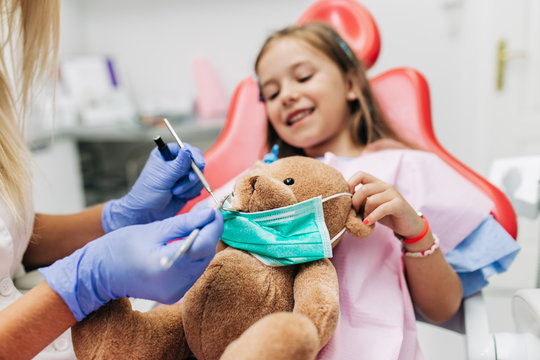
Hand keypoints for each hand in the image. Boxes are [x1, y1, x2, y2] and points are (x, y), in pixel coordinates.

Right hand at [39, 208, 222, 320]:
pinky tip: (186, 244)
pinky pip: (193, 272)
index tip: (214, 211)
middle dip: (209, 234)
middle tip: (206, 215)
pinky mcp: (174, 295)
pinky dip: (194, 256)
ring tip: (195, 227)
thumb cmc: (121, 247)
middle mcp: (174, 284)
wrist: (99, 274)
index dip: (214, 226)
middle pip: (205, 254)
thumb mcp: (154, 229)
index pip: (204, 244)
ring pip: (201, 263)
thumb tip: (210, 213)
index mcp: (167, 265)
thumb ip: (185, 222)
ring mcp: (175, 292)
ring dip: (203, 244)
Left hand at [102, 142, 205, 232]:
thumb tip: (187, 150)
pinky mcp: (188, 187)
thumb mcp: (163, 177)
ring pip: (199, 176)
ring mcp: (182, 176)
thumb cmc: (147, 193)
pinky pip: (198, 187)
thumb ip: (178, 165)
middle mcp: (175, 163)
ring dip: (190, 186)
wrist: (146, 213)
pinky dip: (191, 193)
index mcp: (166, 155)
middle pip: (196, 162)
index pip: (185, 148)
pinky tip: (179, 196)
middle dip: (192, 175)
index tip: (199, 165)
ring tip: (175, 192)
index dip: (194, 156)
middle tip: (186, 182)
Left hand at [348, 171, 424, 238]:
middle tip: (355, 213)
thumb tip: (344, 200)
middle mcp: (385, 185)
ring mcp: (393, 194)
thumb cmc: (387, 216)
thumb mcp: (371, 207)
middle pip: (364, 189)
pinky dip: (372, 217)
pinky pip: (382, 208)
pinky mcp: (399, 204)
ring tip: (364, 220)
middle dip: (355, 203)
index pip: (360, 174)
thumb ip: (361, 201)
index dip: (350, 184)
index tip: (347, 198)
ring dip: (364, 212)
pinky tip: (367, 223)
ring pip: (371, 200)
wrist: (409, 226)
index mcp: (377, 183)